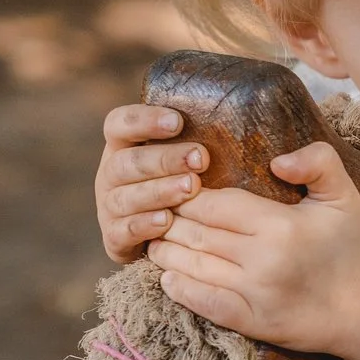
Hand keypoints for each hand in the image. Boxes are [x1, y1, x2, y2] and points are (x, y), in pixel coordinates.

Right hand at [94, 104, 207, 264]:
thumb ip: (199, 143)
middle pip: (126, 162)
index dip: (143, 120)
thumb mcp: (186, 160)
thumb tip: (250, 134)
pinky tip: (167, 221)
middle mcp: (111, 174)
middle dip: (164, 159)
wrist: (169, 239)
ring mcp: (109, 206)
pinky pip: (124, 231)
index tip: (178, 121)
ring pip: (125, 197)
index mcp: (123, 147)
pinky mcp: (114, 237)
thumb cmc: (184, 186)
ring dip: (159, 191)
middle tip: (200, 159)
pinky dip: (145, 225)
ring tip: (190, 188)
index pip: (119, 124)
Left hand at [146, 142, 359, 359]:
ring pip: (191, 267)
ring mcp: (254, 295)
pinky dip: (178, 289)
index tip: (176, 188)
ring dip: (166, 252)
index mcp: (280, 226)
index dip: (187, 195)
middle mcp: (263, 261)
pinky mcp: (250, 322)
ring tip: (156, 238)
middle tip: (155, 211)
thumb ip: (318, 161)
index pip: (213, 204)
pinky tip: (166, 276)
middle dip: (170, 221)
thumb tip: (277, 161)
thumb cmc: (348, 246)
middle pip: (195, 234)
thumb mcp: (344, 196)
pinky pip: (202, 303)